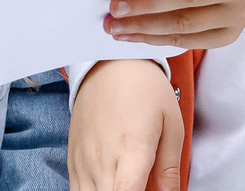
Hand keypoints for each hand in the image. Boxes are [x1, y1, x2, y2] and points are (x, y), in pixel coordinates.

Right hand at [67, 61, 183, 190]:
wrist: (110, 65)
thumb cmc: (146, 91)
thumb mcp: (171, 125)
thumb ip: (170, 169)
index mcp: (133, 150)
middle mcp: (103, 160)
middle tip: (142, 183)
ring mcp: (84, 163)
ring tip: (128, 181)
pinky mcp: (73, 162)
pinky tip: (110, 182)